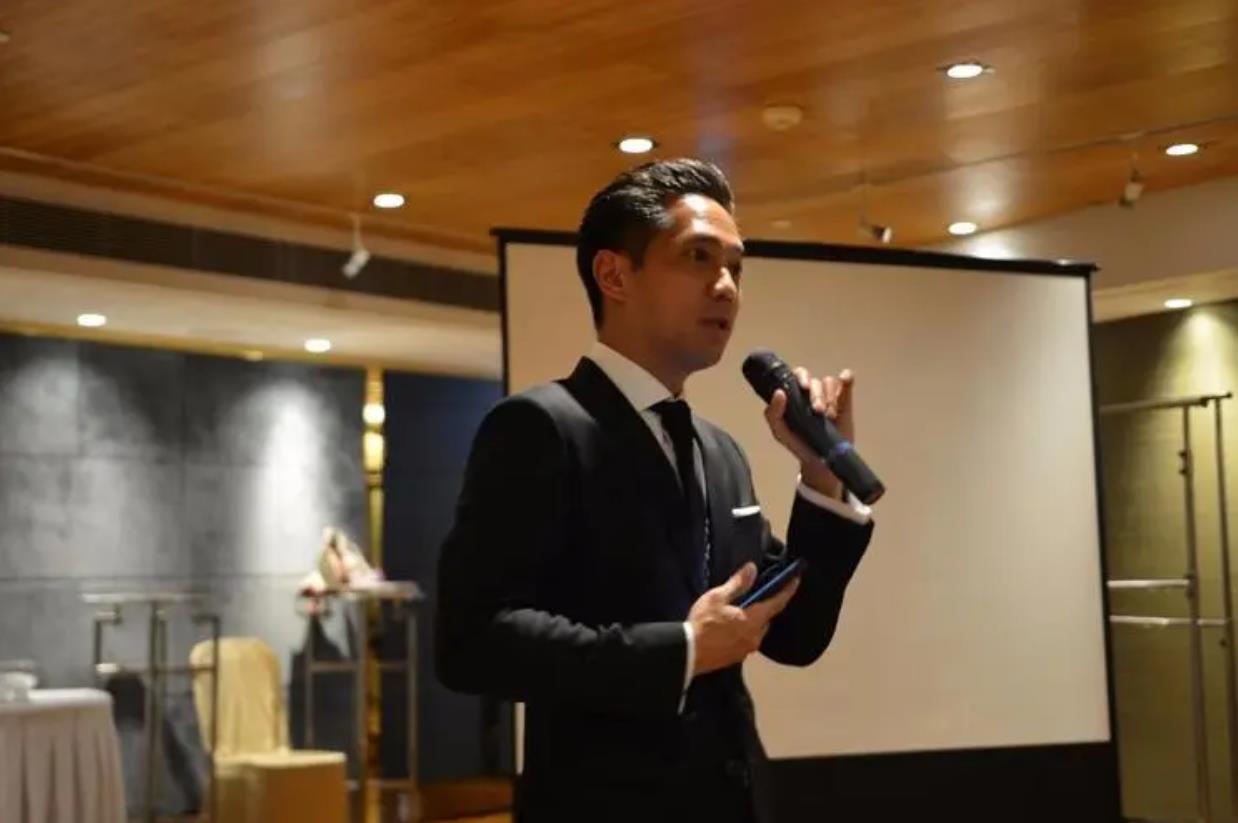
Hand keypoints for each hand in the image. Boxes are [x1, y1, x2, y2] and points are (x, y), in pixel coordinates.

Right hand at [687, 562, 801, 675]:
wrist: (687, 653)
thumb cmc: (703, 623)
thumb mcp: (717, 598)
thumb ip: (737, 584)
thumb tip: (752, 568)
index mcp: (753, 620)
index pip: (777, 603)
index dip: (787, 590)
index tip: (796, 579)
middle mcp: (755, 636)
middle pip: (766, 619)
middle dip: (764, 607)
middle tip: (755, 596)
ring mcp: (746, 650)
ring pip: (756, 631)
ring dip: (752, 621)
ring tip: (738, 612)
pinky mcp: (736, 658)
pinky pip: (746, 641)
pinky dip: (743, 632)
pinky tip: (730, 628)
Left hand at [764, 367, 855, 498]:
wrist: (821, 461)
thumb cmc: (798, 443)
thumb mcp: (780, 432)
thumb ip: (773, 414)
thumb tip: (779, 393)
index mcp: (794, 395)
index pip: (796, 375)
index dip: (800, 377)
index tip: (804, 387)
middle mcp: (811, 392)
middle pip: (814, 381)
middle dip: (817, 394)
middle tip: (818, 411)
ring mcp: (828, 395)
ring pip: (829, 383)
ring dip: (830, 396)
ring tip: (829, 416)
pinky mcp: (844, 400)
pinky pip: (845, 381)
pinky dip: (846, 379)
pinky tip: (846, 380)